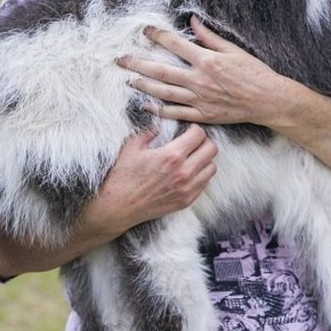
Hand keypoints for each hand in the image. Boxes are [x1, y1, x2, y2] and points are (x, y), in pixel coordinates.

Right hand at [79, 124, 217, 237]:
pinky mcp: (186, 201)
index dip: (195, 129)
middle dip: (204, 142)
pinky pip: (205, 183)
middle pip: (212, 149)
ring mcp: (187, 188)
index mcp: (171, 155)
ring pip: (212, 167)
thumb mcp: (132, 147)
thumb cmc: (122, 176)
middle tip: (193, 142)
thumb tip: (159, 124)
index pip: (199, 135)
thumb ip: (149, 132)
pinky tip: (188, 172)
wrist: (117, 207)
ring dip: (205, 159)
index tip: (188, 130)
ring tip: (192, 157)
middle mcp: (184, 172)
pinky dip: (200, 175)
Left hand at [118, 16, 285, 126]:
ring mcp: (199, 100)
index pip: (175, 45)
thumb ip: (209, 37)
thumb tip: (192, 21)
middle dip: (138, 63)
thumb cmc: (254, 73)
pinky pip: (175, 113)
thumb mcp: (234, 50)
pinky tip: (146, 105)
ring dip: (143, 86)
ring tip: (128, 80)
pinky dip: (159, 110)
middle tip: (121, 59)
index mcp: (207, 60)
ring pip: (163, 93)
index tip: (145, 30)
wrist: (268, 100)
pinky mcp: (202, 115)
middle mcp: (199, 80)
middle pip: (161, 71)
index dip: (157, 36)